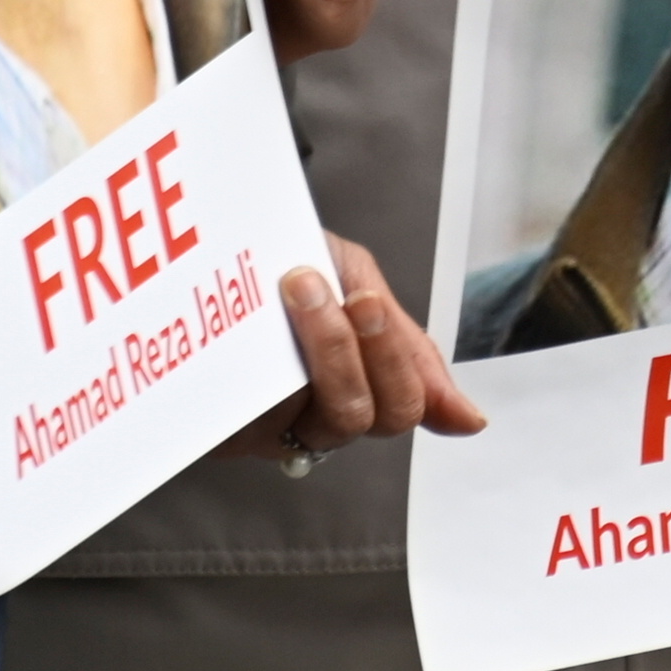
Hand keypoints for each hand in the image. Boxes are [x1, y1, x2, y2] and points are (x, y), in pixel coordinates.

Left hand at [228, 233, 480, 463]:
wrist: (198, 238)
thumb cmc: (277, 259)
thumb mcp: (350, 275)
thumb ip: (402, 336)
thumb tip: (473, 422)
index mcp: (357, 380)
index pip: (404, 403)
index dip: (433, 393)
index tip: (439, 372)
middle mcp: (318, 413)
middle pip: (380, 415)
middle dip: (384, 353)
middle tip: (360, 298)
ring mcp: (276, 425)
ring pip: (340, 419)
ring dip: (335, 347)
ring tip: (304, 284)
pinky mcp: (228, 431)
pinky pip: (275, 415)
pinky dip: (284, 362)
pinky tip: (270, 323)